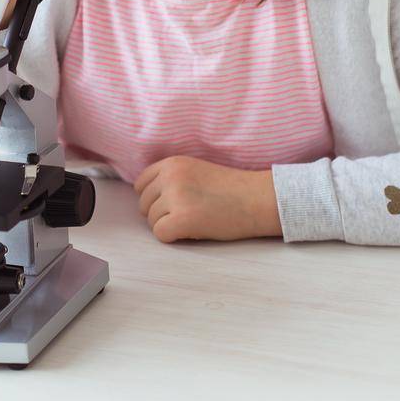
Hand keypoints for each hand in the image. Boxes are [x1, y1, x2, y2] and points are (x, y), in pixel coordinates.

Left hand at [133, 156, 282, 242]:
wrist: (258, 199)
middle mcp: (170, 176)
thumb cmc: (231, 189)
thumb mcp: (196, 171)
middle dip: (160, 213)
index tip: (173, 204)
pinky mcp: (182, 219)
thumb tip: (146, 199)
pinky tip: (193, 231)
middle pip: (144, 204)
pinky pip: (161, 234)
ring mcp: (176, 197)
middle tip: (188, 214)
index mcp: (173, 163)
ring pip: (151, 221)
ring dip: (169, 225)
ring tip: (195, 220)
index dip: (154, 198)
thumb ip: (172, 178)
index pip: (141, 184)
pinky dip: (174, 237)